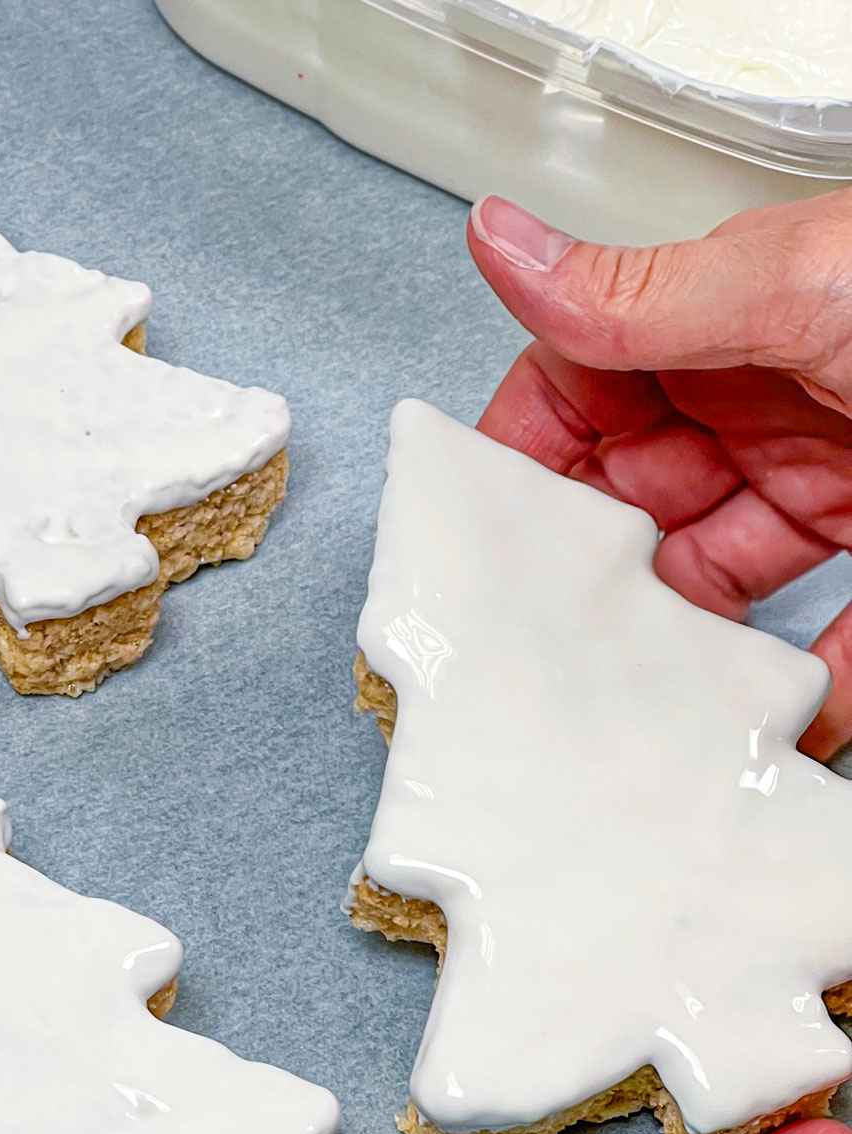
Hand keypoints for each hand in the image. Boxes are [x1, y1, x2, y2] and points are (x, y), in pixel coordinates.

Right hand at [467, 191, 851, 759]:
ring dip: (671, 643)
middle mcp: (761, 403)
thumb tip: (503, 245)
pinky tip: (771, 731)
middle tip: (540, 639)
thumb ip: (645, 296)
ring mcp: (824, 482)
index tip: (473, 537)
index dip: (515, 460)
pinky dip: (798, 697)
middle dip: (580, 569)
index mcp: (721, 323)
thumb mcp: (806, 288)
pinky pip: (823, 642)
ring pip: (708, 581)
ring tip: (632, 695)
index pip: (573, 391)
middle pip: (629, 499)